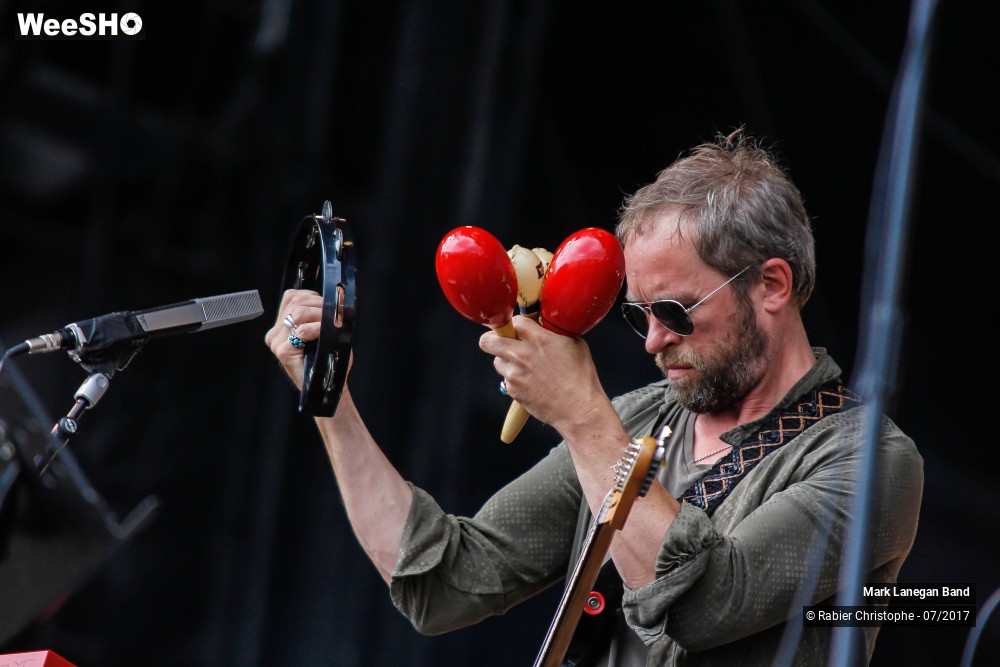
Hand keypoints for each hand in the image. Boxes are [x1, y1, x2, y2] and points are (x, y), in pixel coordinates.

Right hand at [265, 289, 324, 389]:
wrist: (327, 387)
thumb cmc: (328, 360)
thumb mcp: (321, 332)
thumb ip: (317, 314)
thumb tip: (331, 299)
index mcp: (281, 325)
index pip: (292, 296)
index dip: (313, 297)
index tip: (328, 307)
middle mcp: (275, 333)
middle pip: (297, 302)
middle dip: (320, 305)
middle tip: (334, 317)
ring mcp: (277, 342)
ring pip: (299, 312)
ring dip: (321, 316)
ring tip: (331, 326)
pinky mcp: (283, 351)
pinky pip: (302, 331)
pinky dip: (317, 328)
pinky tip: (324, 334)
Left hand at [479, 315, 614, 435]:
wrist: (579, 408)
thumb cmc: (581, 377)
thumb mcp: (575, 344)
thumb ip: (556, 333)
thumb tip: (547, 328)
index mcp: (538, 338)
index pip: (514, 321)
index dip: (517, 325)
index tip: (520, 330)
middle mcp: (521, 354)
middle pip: (488, 341)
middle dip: (492, 339)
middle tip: (500, 342)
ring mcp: (514, 373)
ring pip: (497, 361)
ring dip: (506, 362)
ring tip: (523, 367)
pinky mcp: (513, 390)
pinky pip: (506, 380)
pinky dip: (514, 380)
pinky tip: (530, 383)